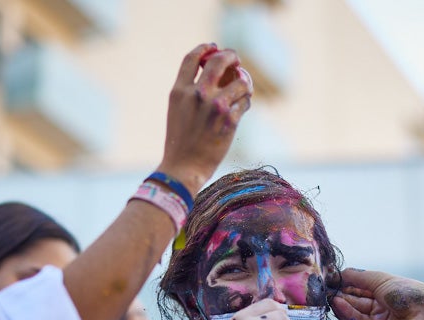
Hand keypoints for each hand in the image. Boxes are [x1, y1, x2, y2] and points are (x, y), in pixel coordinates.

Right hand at [156, 44, 253, 194]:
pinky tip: (242, 105)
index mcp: (179, 91)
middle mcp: (197, 94)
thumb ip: (190, 92)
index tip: (213, 47)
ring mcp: (215, 106)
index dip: (205, 49)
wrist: (183, 167)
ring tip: (243, 87)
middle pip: (218, 61)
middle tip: (236, 61)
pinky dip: (245, 101)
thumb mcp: (177, 111)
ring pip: (240, 81)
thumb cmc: (180, 142)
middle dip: (231, 57)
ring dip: (244, 81)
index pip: (192, 58)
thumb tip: (214, 75)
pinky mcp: (230, 120)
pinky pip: (245, 101)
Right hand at [331, 269, 423, 319]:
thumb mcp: (381, 280)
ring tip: (328, 296)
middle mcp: (381, 305)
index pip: (360, 286)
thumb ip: (358, 277)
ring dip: (341, 304)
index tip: (328, 278)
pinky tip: (338, 304)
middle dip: (340, 294)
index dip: (345, 283)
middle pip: (355, 300)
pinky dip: (347, 313)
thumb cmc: (409, 293)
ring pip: (355, 312)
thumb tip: (338, 273)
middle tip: (323, 289)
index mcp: (385, 290)